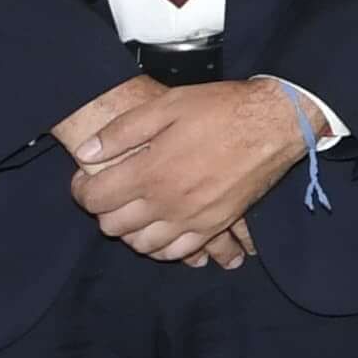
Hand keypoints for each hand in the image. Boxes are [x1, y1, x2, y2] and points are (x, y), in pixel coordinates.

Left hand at [65, 83, 305, 263]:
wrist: (276, 123)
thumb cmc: (222, 109)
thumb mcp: (169, 104)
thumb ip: (123, 131)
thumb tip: (87, 152)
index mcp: (151, 172)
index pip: (95, 199)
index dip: (81, 191)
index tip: (84, 180)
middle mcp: (167, 203)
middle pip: (113, 226)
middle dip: (103, 210)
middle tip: (111, 191)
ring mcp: (192, 219)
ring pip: (142, 245)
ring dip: (130, 230)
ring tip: (135, 208)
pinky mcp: (214, 226)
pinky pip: (177, 253)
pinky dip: (161, 246)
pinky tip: (161, 228)